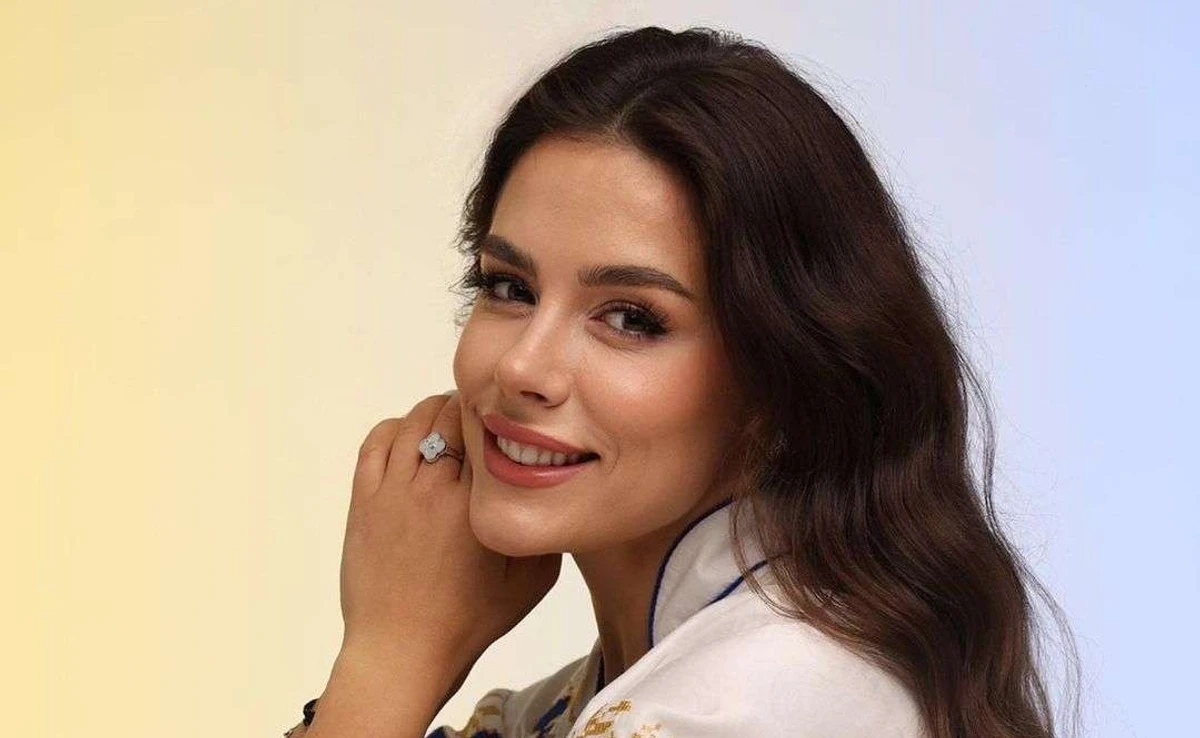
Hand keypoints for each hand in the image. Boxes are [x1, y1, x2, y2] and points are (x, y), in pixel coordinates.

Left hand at [336, 392, 561, 679]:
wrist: (403, 652)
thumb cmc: (468, 622)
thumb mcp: (532, 583)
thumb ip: (546, 532)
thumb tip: (557, 495)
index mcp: (476, 502)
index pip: (488, 426)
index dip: (501, 413)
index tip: (513, 417)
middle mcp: (432, 486)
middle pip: (450, 412)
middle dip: (471, 407)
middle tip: (485, 418)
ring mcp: (392, 490)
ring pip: (414, 420)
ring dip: (435, 411)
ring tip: (451, 422)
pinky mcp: (363, 500)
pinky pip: (376, 442)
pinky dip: (395, 428)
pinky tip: (410, 437)